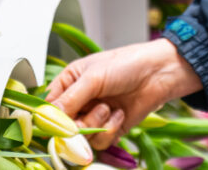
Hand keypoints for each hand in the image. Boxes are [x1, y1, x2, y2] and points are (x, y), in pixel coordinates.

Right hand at [46, 39, 201, 148]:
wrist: (160, 73)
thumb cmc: (128, 64)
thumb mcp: (94, 76)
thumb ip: (70, 98)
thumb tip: (49, 118)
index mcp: (69, 83)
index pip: (47, 107)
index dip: (48, 118)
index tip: (55, 123)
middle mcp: (79, 102)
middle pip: (61, 128)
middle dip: (75, 125)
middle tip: (88, 114)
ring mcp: (94, 117)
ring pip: (80, 138)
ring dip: (95, 125)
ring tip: (108, 107)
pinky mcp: (109, 130)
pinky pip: (99, 143)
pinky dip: (109, 130)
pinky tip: (119, 114)